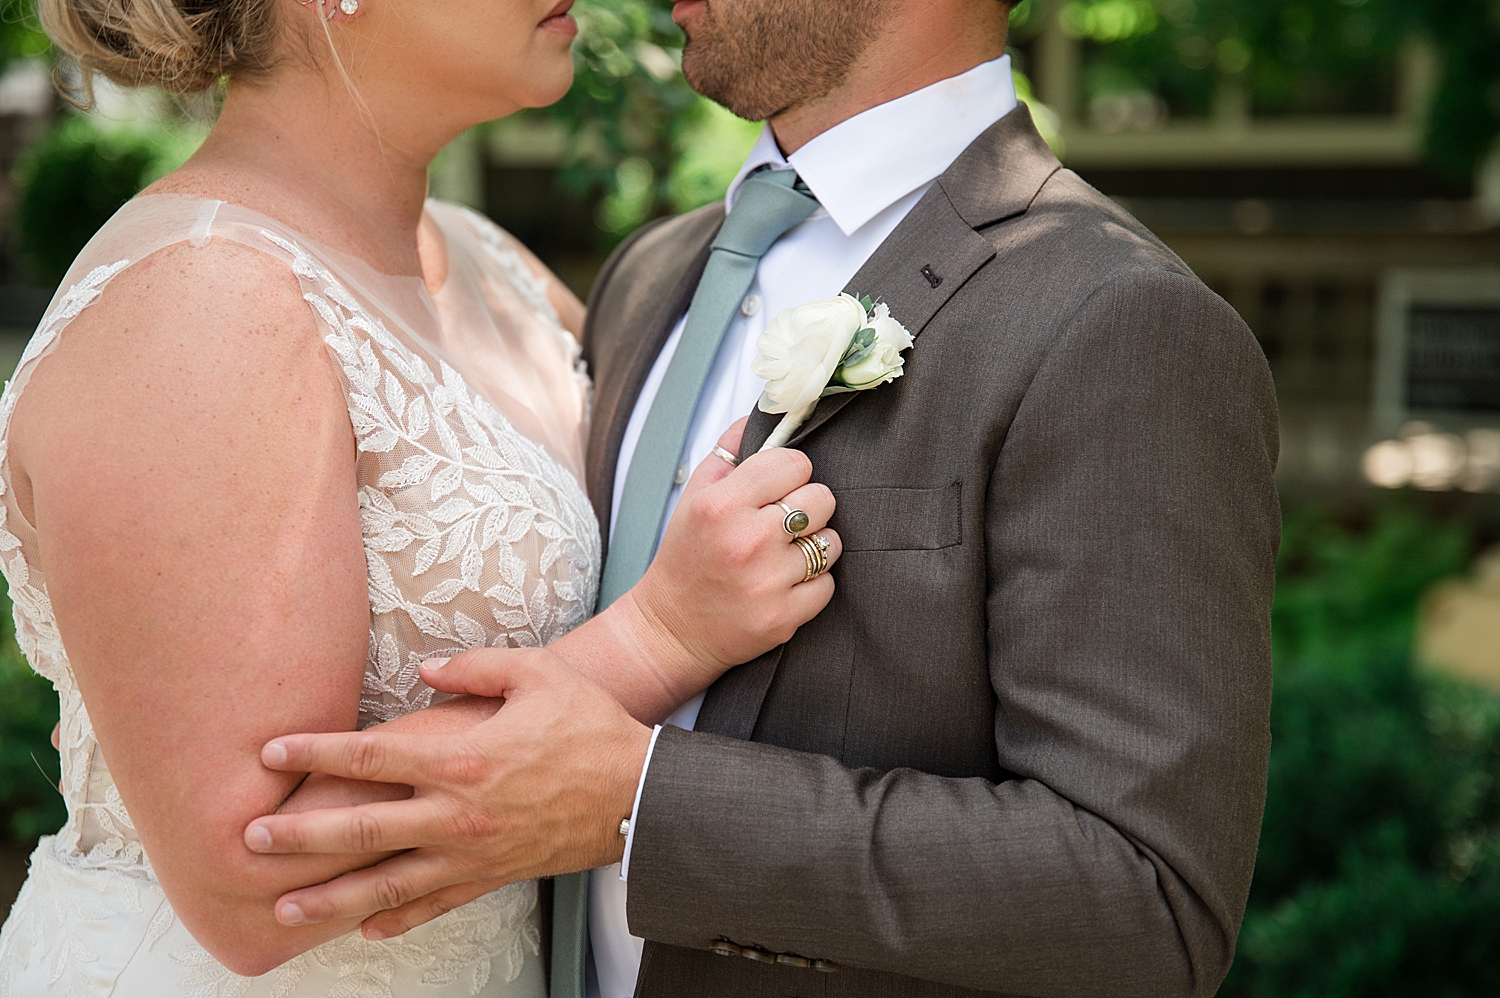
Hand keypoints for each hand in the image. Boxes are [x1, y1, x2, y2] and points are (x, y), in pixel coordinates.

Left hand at [244, 648, 650, 933]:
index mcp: (460, 757)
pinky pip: (435, 905)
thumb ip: (475, 667)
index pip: (368, 756)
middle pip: (359, 829)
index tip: (270, 752)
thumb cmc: (590, 726)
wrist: (638, 793)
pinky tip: (365, 927)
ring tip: (283, 908)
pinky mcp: (493, 876)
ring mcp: (471, 854)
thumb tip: (424, 668)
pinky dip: (397, 919)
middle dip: (298, 836)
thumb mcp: (537, 674)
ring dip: (329, 896)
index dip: (314, 751)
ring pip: (386, 881)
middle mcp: (455, 813)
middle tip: (249, 842)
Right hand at [566, 420, 841, 715]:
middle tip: (783, 523)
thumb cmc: (685, 558)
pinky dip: (813, 584)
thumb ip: (728, 452)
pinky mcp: (783, 617)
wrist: (670, 631)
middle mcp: (746, 541)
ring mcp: (767, 582)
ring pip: (831, 542)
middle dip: (807, 506)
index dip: (790, 473)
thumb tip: (764, 415)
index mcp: (722, 505)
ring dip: (813, 546)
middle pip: (822, 498)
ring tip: (783, 555)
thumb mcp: (692, 497)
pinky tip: (784, 584)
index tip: (778, 487)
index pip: (795, 463)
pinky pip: (828, 584)